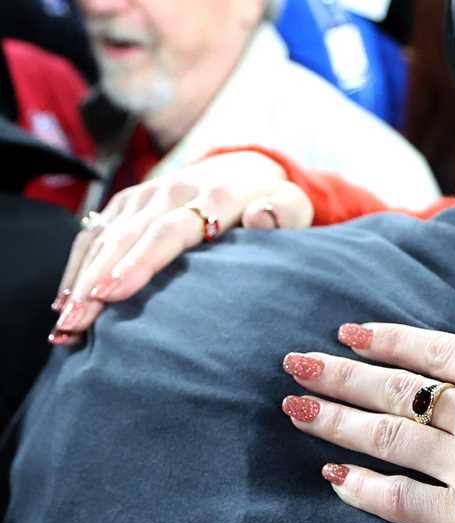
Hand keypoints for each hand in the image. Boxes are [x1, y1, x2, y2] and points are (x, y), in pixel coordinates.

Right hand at [51, 151, 314, 344]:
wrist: (247, 167)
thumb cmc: (276, 202)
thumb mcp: (293, 206)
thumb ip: (283, 211)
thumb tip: (259, 216)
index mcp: (214, 195)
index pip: (168, 230)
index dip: (139, 262)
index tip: (112, 293)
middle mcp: (171, 190)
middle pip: (125, 238)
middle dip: (94, 282)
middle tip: (74, 325)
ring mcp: (144, 194)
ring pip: (102, 237)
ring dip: (78, 281)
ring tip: (64, 326)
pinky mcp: (127, 201)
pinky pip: (93, 233)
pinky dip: (76, 267)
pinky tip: (64, 303)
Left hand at [278, 326, 454, 522]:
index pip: (446, 352)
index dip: (395, 338)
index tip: (352, 327)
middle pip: (404, 391)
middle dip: (346, 372)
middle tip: (295, 361)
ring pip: (393, 440)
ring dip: (340, 421)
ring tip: (296, 408)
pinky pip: (409, 505)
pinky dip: (367, 492)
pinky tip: (334, 482)